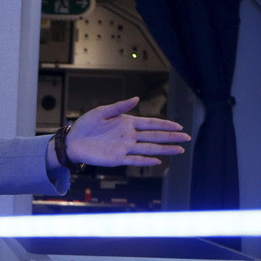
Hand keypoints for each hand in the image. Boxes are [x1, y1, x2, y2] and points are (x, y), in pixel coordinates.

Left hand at [55, 97, 188, 168]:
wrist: (73, 141)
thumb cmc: (86, 125)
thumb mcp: (102, 111)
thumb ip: (120, 106)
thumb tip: (137, 99)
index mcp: (127, 122)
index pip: (151, 123)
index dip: (165, 125)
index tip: (179, 126)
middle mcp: (129, 136)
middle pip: (155, 136)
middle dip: (171, 137)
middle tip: (187, 138)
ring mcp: (125, 148)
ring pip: (149, 148)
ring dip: (164, 150)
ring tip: (179, 151)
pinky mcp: (117, 159)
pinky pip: (135, 159)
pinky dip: (146, 160)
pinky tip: (158, 161)